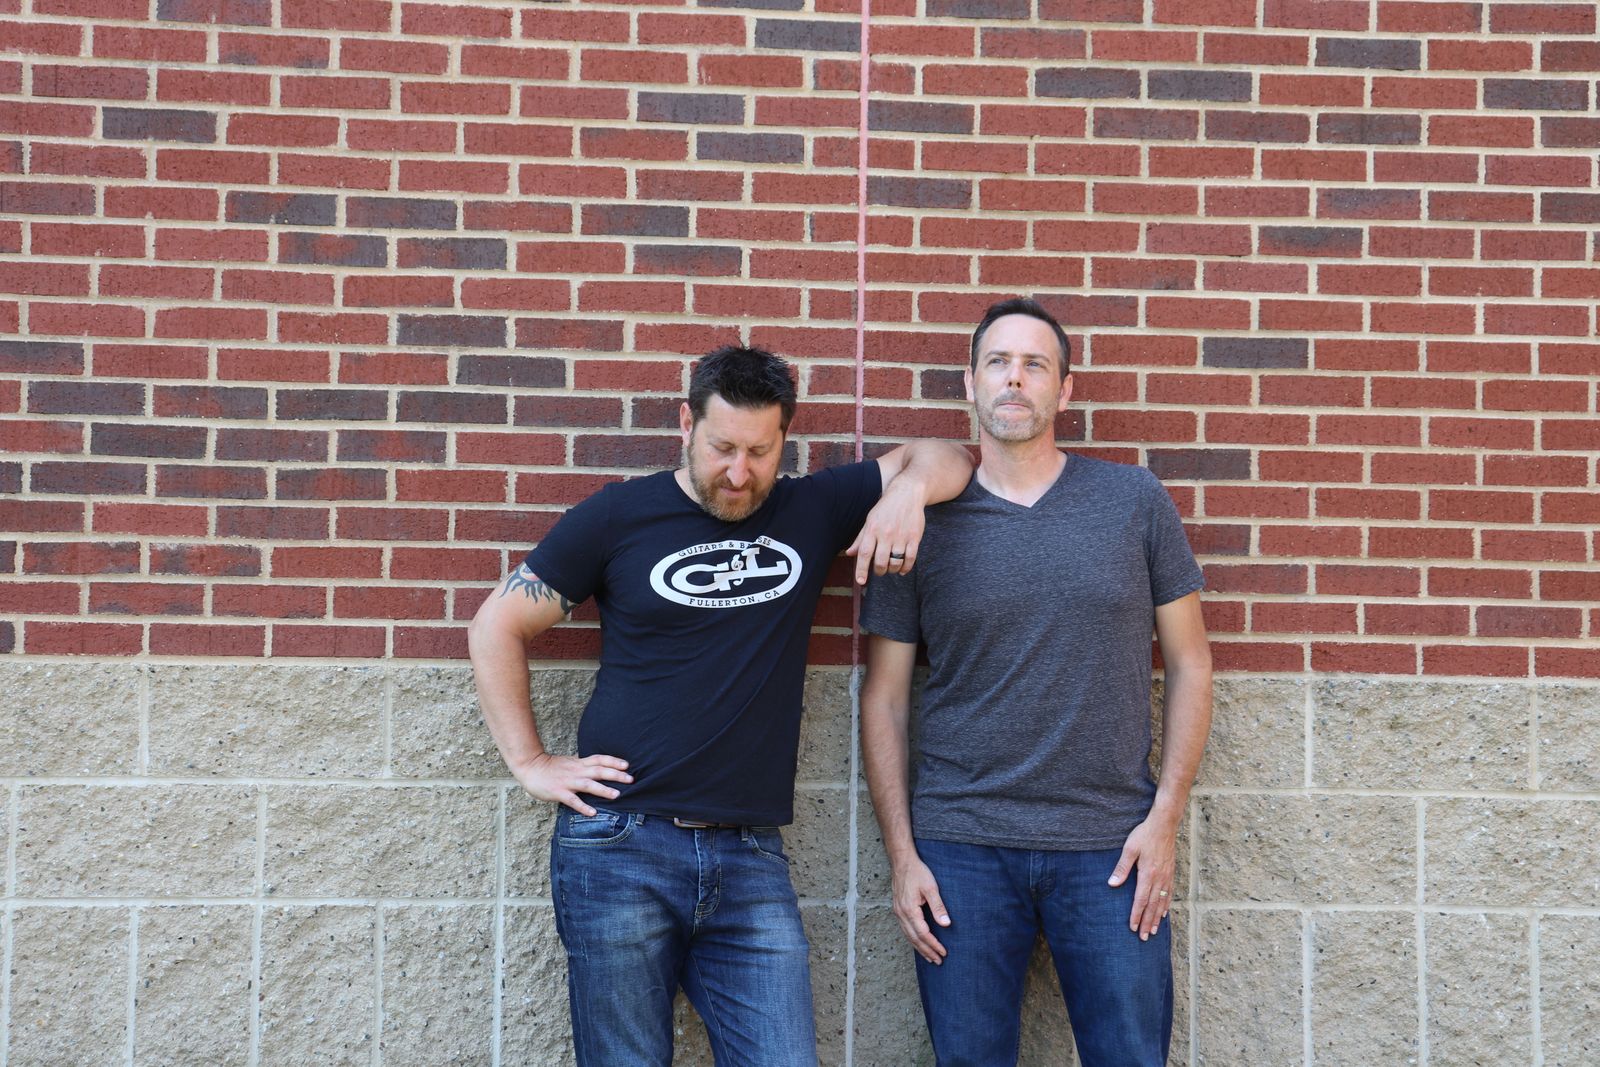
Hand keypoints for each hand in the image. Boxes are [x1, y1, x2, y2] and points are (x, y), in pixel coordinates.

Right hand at [513, 752, 631, 815]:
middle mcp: (576, 771)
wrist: (530, 767)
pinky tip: (593, 813)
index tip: (627, 765)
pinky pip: (572, 800)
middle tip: (631, 779)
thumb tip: (597, 767)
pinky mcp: (558, 792)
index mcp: (579, 763)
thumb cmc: (550, 767)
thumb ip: (583, 765)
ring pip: (588, 784)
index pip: (599, 759)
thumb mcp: (569, 762)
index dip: (613, 761)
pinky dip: (583, 806)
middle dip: (615, 774)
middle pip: (599, 770)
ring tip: (617, 795)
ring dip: (603, 789)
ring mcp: (567, 781)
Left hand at [846, 479, 925, 585]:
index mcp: (872, 529)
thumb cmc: (886, 508)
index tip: (861, 581)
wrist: (907, 493)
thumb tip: (849, 553)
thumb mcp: (870, 520)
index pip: (864, 553)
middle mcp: (886, 534)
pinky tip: (902, 569)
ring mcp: (901, 536)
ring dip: (892, 570)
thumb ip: (860, 539)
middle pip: (880, 561)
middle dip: (879, 571)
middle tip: (879, 570)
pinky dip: (906, 568)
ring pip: (895, 562)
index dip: (861, 569)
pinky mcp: (914, 537)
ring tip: (890, 568)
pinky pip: (910, 558)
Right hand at [891, 856, 950, 963]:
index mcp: (909, 910)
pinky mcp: (898, 909)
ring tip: (930, 957)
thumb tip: (946, 924)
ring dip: (919, 948)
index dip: (933, 944)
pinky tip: (918, 943)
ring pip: (908, 936)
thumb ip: (938, 907)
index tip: (943, 952)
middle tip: (938, 961)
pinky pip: (905, 930)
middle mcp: (901, 914)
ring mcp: (898, 912)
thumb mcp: (931, 888)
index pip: (923, 933)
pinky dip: (912, 939)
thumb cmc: (917, 873)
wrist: (902, 861)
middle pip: (914, 938)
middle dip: (927, 951)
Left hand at [1108, 815, 1176, 940]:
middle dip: (1147, 922)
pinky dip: (1166, 905)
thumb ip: (1121, 867)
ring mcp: (1167, 876)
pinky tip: (1164, 913)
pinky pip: (1169, 893)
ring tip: (1153, 931)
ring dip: (1157, 918)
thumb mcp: (1129, 849)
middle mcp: (1159, 878)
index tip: (1133, 928)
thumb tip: (1112, 884)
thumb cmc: (1144, 835)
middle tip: (1144, 937)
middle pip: (1152, 905)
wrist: (1164, 824)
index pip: (1141, 900)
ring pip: (1162, 902)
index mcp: (1148, 874)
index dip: (1136, 915)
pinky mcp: (1171, 872)